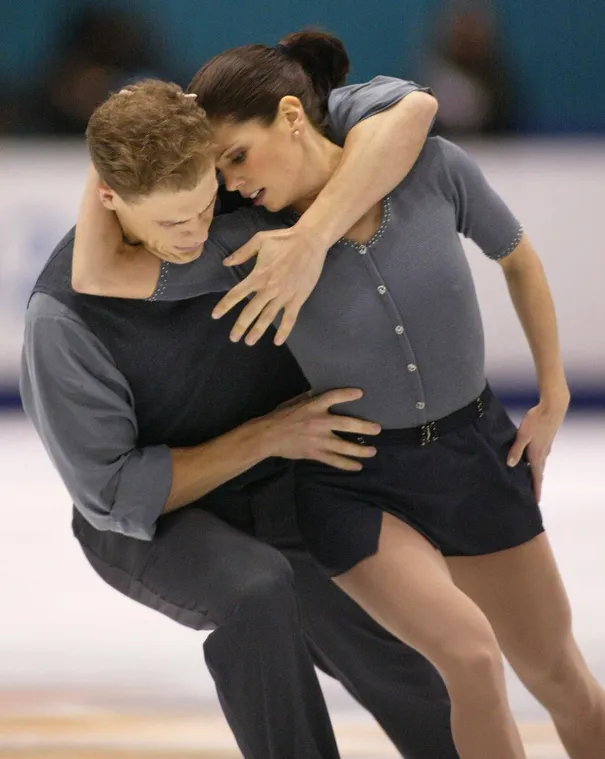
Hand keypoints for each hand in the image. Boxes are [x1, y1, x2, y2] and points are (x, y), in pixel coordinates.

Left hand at [212, 225, 329, 345]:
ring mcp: (284, 295)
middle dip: (240, 326)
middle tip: (233, 338)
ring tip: (249, 342)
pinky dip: (284, 331)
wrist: (310, 241)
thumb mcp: (259, 240)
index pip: (236, 294)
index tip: (215, 315)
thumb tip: (225, 262)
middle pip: (251, 311)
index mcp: (258, 275)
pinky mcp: (298, 299)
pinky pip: (289, 318)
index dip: (224, 306)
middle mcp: (268, 288)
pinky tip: (277, 341)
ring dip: (258, 331)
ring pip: (268, 318)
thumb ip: (242, 253)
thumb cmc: (284, 239)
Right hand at [253, 388, 380, 470]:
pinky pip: (334, 461)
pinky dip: (346, 464)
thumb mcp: (295, 401)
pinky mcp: (315, 453)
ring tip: (372, 451)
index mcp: (313, 406)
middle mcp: (319, 422)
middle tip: (377, 429)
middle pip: (346, 424)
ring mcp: (318, 440)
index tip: (360, 393)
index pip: (333, 397)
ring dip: (360, 449)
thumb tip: (321, 391)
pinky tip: (357, 466)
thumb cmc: (281, 416)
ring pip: (344, 446)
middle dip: (364, 427)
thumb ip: (310, 397)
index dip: (347, 394)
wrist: (268, 436)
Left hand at [507, 397, 568, 500]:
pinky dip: (533, 463)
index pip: (537, 477)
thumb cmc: (536, 421)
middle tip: (530, 494)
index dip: (535, 489)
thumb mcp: (522, 435)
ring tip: (526, 480)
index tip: (535, 501)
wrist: (552, 408)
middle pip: (538, 473)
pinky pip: (538, 456)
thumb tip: (510, 465)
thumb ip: (516, 450)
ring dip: (534, 473)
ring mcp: (545, 448)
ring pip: (538, 464)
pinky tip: (527, 461)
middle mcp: (543, 454)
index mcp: (537, 456)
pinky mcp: (545, 441)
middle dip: (534, 484)